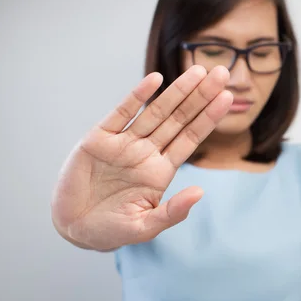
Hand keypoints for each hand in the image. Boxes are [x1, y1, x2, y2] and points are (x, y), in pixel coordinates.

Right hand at [51, 65, 232, 250]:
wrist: (73, 227)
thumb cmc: (112, 229)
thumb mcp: (145, 226)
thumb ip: (173, 212)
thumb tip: (200, 193)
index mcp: (161, 170)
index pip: (191, 138)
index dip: (208, 118)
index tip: (227, 98)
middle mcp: (147, 151)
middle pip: (180, 119)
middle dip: (200, 96)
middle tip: (222, 73)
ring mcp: (125, 143)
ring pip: (156, 112)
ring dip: (177, 91)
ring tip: (198, 71)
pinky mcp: (100, 139)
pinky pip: (122, 113)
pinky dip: (137, 96)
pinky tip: (155, 80)